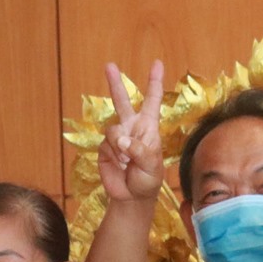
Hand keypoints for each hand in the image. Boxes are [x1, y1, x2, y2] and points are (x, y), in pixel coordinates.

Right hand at [97, 61, 165, 202]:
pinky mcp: (105, 148)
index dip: (154, 82)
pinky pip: (107, 145)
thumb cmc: (148, 180)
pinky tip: (121, 165)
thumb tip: (122, 140)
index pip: (151, 101)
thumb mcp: (152, 166)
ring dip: (121, 147)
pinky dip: (114, 155)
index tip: (157, 64)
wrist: (132, 197)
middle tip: (109, 65)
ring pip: (113, 129)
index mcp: (148, 127)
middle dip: (115, 83)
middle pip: (122, 101)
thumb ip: (139, 151)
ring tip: (128, 162)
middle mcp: (132, 128)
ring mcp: (117, 137)